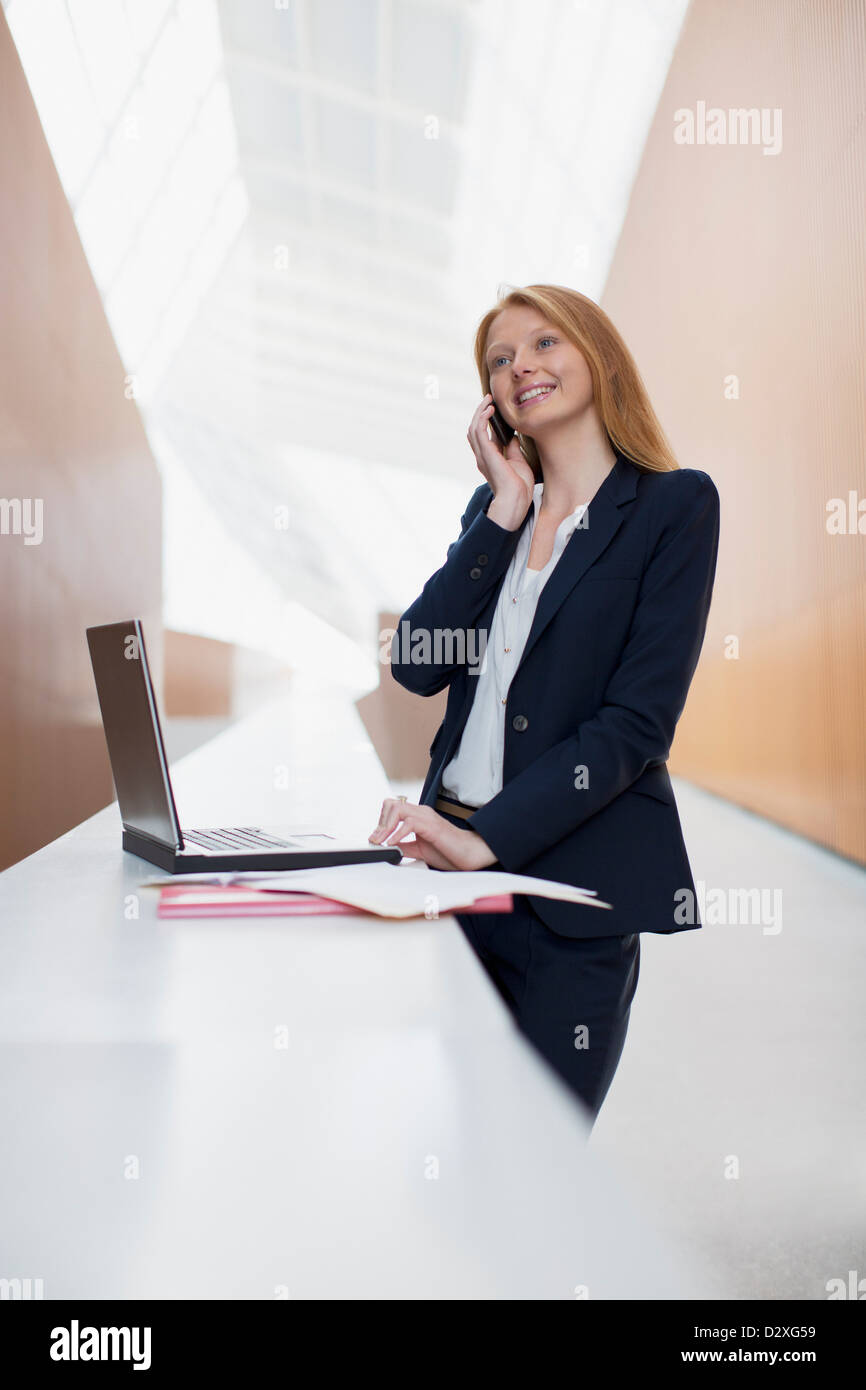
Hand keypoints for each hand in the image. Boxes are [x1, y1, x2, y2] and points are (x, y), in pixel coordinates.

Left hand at [369, 798, 496, 869]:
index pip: (392, 808)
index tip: (376, 839)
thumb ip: (404, 845)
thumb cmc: (449, 851)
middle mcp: (421, 812)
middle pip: (391, 804)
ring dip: (386, 827)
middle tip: (376, 840)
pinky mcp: (432, 826)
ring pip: (397, 809)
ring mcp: (427, 817)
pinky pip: (409, 823)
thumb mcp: (419, 849)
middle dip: (380, 823)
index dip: (381, 822)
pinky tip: (393, 844)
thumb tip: (388, 847)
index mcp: (418, 815)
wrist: (469, 854)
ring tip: (382, 842)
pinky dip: (397, 834)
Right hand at [467, 394, 535, 530]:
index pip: (482, 435)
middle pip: (474, 429)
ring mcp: (482, 455)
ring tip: (488, 400)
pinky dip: (482, 418)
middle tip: (489, 399)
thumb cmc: (519, 486)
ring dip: (479, 412)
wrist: (517, 499)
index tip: (493, 408)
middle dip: (480, 412)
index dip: (486, 420)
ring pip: (473, 428)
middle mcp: (482, 456)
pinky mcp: (486, 454)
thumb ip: (512, 448)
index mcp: (489, 459)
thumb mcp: (517, 462)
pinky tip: (489, 409)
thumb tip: (512, 436)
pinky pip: (479, 431)